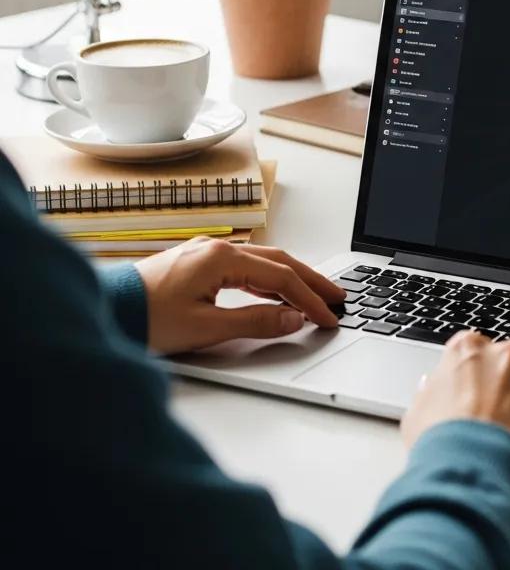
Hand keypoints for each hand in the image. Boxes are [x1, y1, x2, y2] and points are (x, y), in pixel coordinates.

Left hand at [134, 237, 345, 354]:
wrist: (103, 311)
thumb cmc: (145, 319)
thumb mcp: (206, 328)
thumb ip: (255, 321)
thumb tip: (293, 318)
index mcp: (221, 258)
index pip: (280, 277)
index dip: (309, 298)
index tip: (328, 317)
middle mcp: (217, 248)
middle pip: (279, 261)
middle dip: (311, 280)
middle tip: (338, 297)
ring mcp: (206, 253)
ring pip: (263, 262)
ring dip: (292, 278)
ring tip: (314, 295)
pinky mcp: (197, 264)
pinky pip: (245, 266)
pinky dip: (268, 280)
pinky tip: (276, 293)